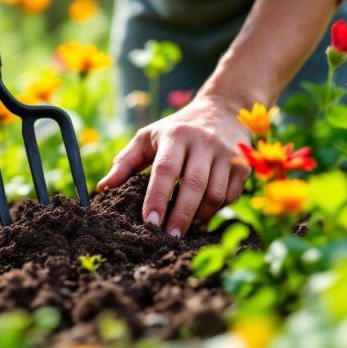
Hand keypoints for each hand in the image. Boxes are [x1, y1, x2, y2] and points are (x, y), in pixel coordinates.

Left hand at [97, 95, 250, 235]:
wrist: (223, 109)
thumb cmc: (176, 129)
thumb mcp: (147, 137)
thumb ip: (125, 162)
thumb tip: (102, 188)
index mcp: (176, 135)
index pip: (165, 169)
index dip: (156, 197)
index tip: (149, 222)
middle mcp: (204, 141)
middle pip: (193, 185)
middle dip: (180, 216)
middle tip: (168, 238)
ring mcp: (227, 152)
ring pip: (215, 194)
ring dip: (199, 217)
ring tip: (184, 229)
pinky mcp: (244, 163)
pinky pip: (231, 196)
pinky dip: (216, 211)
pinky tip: (203, 217)